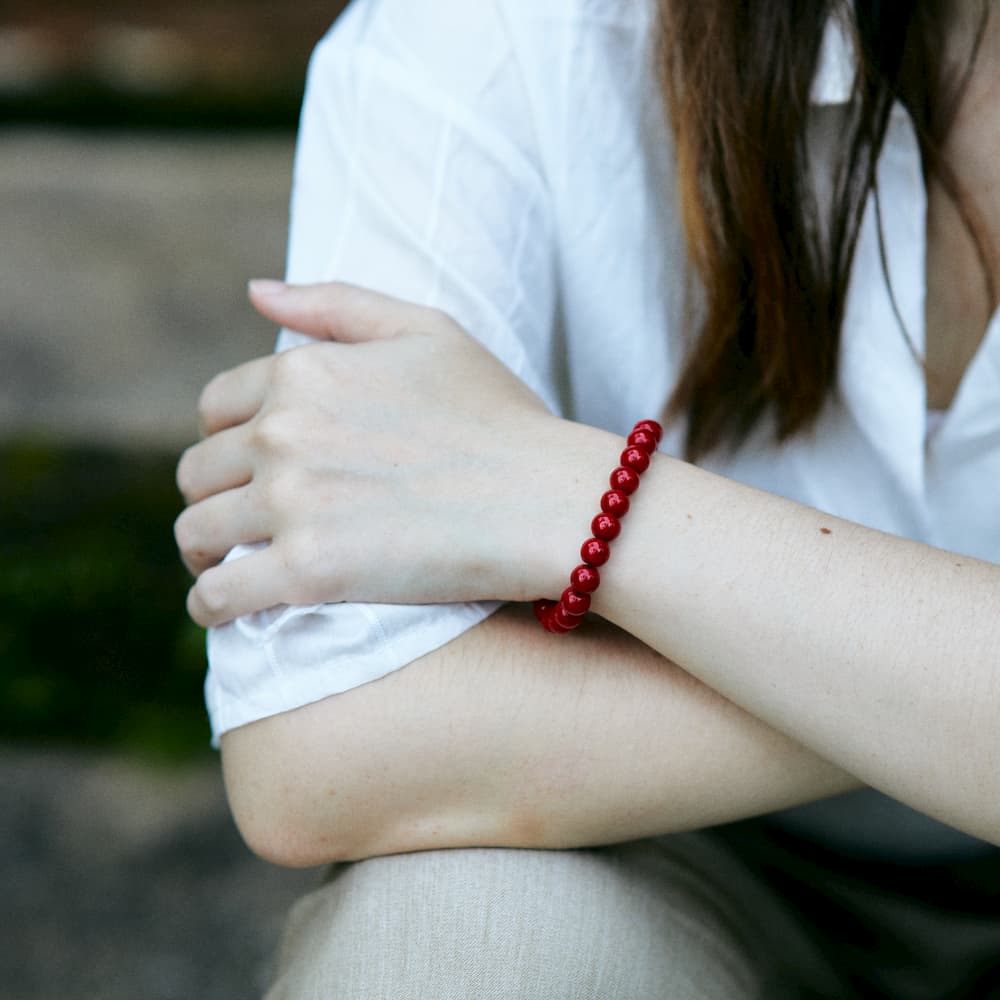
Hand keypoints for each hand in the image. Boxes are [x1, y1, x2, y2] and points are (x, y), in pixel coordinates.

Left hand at [175, 281, 588, 625]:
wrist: (548, 499)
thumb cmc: (499, 417)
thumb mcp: (428, 331)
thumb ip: (336, 304)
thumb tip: (255, 291)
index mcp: (304, 371)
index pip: (215, 408)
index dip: (225, 440)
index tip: (246, 469)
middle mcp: (284, 431)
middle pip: (200, 472)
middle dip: (215, 496)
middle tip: (239, 523)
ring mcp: (292, 501)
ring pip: (196, 532)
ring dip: (204, 552)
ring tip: (228, 565)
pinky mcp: (309, 571)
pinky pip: (218, 595)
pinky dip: (210, 606)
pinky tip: (223, 610)